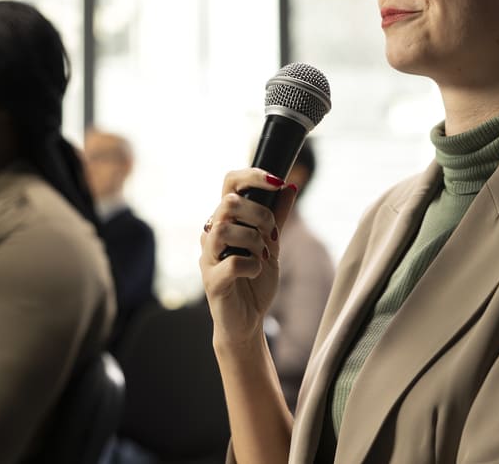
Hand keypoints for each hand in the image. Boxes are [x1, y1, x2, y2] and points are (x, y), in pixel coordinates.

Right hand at [199, 168, 295, 350]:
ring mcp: (208, 257)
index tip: (277, 181)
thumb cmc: (254, 281)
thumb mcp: (272, 245)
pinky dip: (252, 265)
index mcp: (226, 220)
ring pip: (225, 230)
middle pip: (228, 203)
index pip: (229, 183)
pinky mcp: (211, 281)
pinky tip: (256, 272)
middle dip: (259, 214)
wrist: (248, 322)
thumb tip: (290, 186)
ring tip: (263, 256)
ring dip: (254, 241)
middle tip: (271, 235)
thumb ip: (277, 217)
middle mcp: (212, 234)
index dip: (252, 176)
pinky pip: (232, 263)